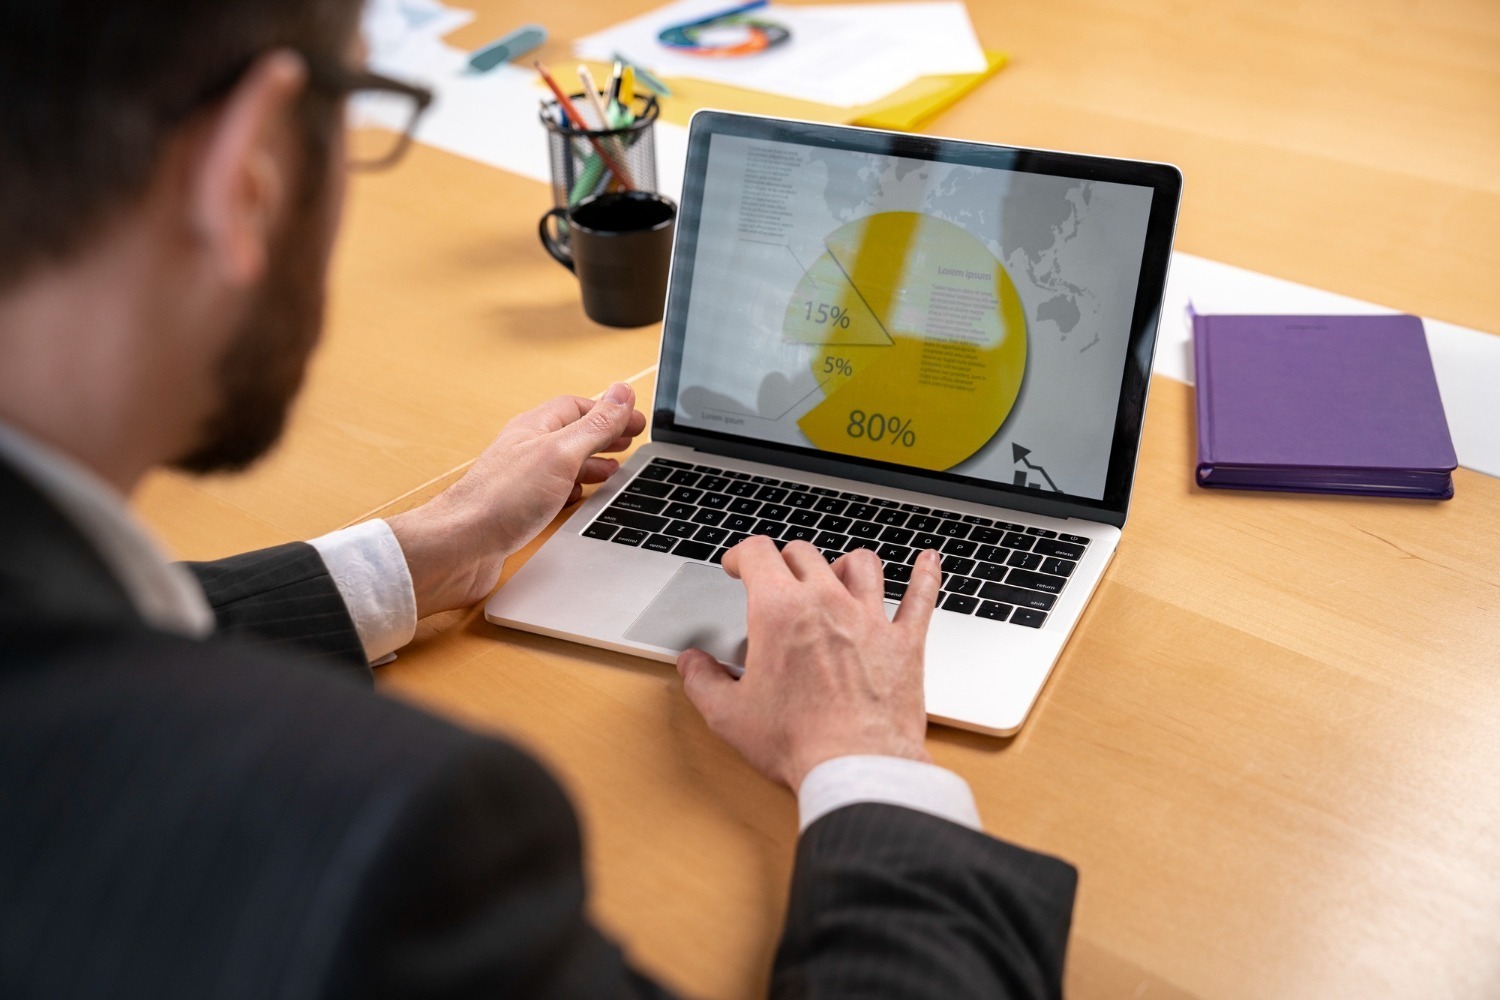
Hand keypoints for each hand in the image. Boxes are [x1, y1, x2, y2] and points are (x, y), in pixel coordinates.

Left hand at [386, 382, 645, 617]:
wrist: (460, 547)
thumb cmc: (501, 499)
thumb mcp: (561, 453)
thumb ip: (594, 425)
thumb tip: (622, 392)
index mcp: (535, 428)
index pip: (577, 406)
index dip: (610, 410)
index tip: (636, 419)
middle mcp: (528, 451)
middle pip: (571, 433)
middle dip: (604, 436)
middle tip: (631, 441)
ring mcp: (522, 481)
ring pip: (564, 464)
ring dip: (591, 463)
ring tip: (614, 469)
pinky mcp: (520, 510)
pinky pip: (554, 491)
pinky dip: (575, 491)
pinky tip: (581, 499)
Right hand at [676, 538, 942, 790]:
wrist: (856, 767)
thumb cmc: (796, 742)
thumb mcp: (729, 715)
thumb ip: (703, 681)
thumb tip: (692, 664)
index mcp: (779, 611)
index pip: (758, 554)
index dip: (741, 554)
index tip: (738, 566)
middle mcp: (826, 602)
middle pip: (805, 554)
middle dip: (785, 561)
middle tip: (778, 579)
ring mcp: (870, 618)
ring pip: (861, 563)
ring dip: (844, 564)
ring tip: (837, 574)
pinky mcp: (905, 642)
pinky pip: (920, 596)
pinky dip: (925, 575)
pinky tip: (928, 561)